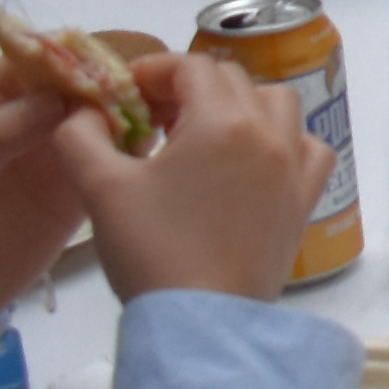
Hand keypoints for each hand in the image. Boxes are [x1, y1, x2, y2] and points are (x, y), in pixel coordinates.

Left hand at [0, 32, 152, 320]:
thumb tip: (58, 98)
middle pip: (77, 84)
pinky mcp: (75, 188)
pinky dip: (136, 146)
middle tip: (159, 76)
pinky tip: (163, 142)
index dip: (74, 52)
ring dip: (133, 107)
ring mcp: (53, 154)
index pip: (36, 60)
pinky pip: (110, 157)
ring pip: (100, 117)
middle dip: (115, 77)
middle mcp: (26, 118)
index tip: (116, 53)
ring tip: (173, 104)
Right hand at [62, 48, 327, 301]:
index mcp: (222, 121)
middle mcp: (269, 133)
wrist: (202, 322)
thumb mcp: (99, 187)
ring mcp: (295, 166)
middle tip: (152, 117)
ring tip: (200, 134)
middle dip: (189, 87)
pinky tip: (252, 160)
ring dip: (239, 105)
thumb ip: (80, 136)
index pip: (190, 67)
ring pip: (276, 104)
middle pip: (232, 80)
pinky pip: (308, 147)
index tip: (125, 96)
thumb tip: (85, 111)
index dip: (153, 71)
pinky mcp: (305, 199)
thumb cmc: (152, 252)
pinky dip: (282, 140)